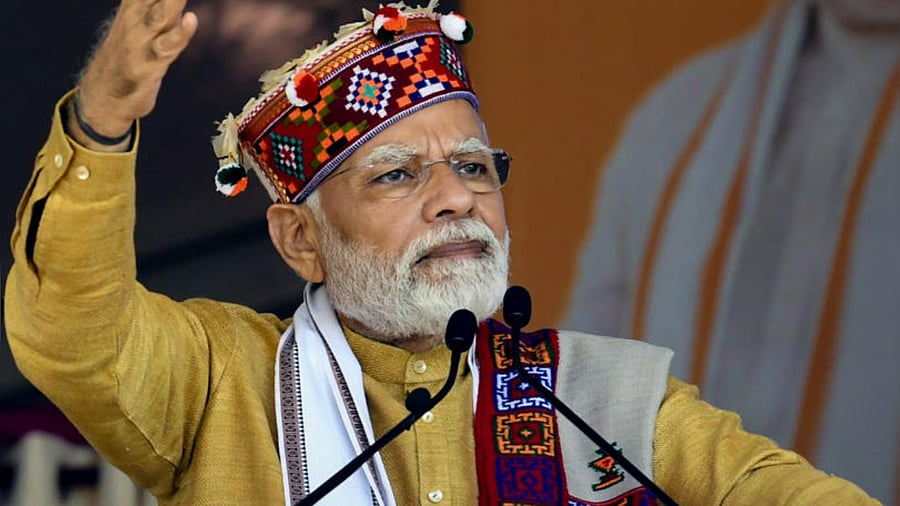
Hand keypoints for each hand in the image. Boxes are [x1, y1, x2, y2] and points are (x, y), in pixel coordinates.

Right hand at [74, 0, 197, 144]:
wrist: (101, 101)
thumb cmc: (126, 60)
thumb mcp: (137, 25)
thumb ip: (155, 8)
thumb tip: (172, 2)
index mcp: (133, 9)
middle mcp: (135, 23)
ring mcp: (140, 45)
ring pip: (160, 16)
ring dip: (171, 2)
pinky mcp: (147, 67)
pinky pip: (167, 48)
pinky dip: (179, 35)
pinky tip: (191, 20)